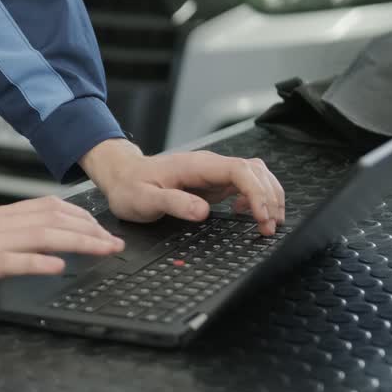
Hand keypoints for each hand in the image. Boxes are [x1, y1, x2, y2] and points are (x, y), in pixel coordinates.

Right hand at [0, 197, 124, 300]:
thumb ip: (0, 239)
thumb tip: (32, 247)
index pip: (46, 207)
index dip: (79, 215)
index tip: (101, 227)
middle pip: (52, 218)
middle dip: (90, 229)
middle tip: (115, 242)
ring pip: (41, 235)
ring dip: (78, 241)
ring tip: (103, 249)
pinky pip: (13, 261)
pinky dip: (39, 262)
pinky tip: (59, 266)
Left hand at [80, 139, 285, 235]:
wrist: (122, 177)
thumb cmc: (131, 187)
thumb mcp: (145, 199)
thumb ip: (174, 203)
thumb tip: (202, 212)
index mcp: (196, 165)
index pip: (240, 170)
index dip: (257, 192)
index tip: (261, 216)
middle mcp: (209, 165)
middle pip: (255, 171)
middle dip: (269, 197)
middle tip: (269, 227)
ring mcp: (213, 173)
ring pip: (255, 176)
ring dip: (268, 197)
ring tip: (269, 223)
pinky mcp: (214, 183)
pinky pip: (245, 185)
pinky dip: (257, 198)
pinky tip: (250, 214)